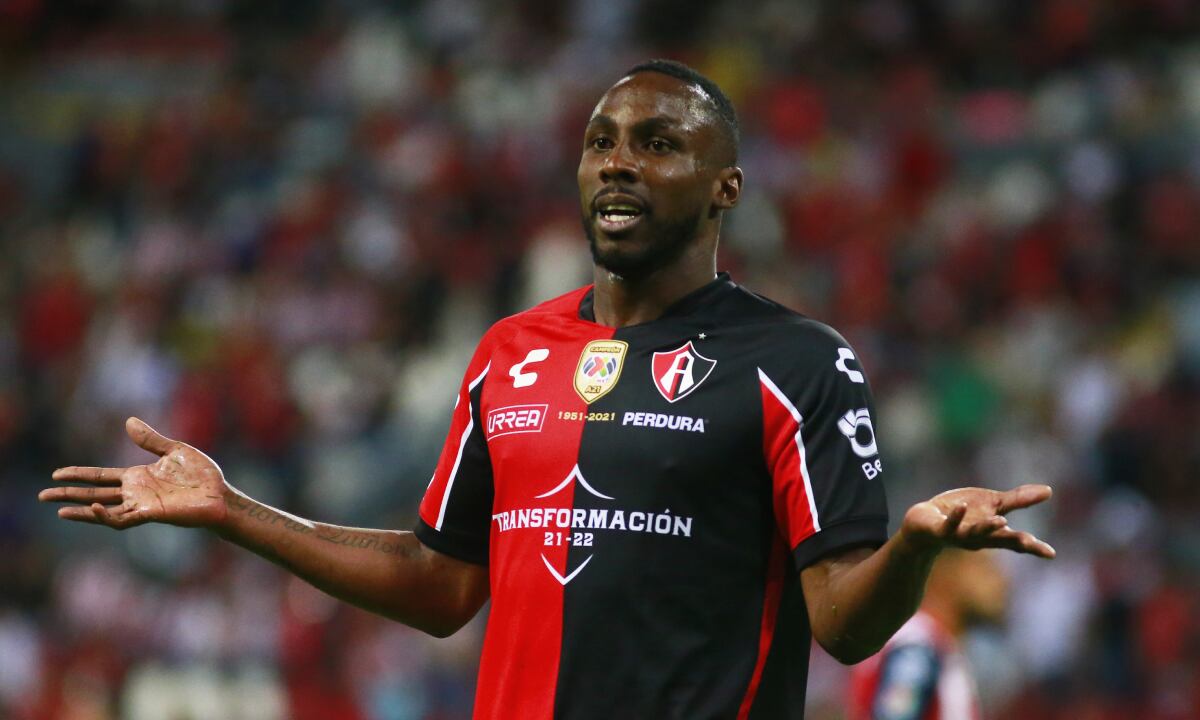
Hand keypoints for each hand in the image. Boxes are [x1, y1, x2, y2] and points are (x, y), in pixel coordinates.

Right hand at [40, 417, 227, 530]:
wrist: (220, 494)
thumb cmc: (202, 474)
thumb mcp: (174, 450)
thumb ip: (150, 439)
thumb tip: (128, 421)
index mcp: (137, 476)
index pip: (100, 476)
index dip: (79, 474)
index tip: (57, 474)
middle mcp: (134, 492)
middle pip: (94, 494)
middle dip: (69, 495)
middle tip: (43, 495)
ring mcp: (140, 505)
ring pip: (103, 511)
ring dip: (82, 511)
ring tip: (59, 510)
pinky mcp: (150, 515)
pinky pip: (122, 518)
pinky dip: (106, 515)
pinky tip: (93, 507)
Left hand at [900, 485, 1054, 558]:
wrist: (924, 522)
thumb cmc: (962, 515)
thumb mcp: (992, 504)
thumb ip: (1018, 500)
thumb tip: (1049, 491)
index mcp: (993, 534)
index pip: (1017, 541)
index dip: (1034, 548)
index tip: (1051, 554)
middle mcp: (978, 538)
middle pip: (999, 540)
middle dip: (1014, 541)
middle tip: (1030, 542)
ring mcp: (958, 535)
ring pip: (974, 534)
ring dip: (987, 528)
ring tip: (1001, 521)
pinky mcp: (939, 529)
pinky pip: (948, 525)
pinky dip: (956, 516)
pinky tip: (962, 507)